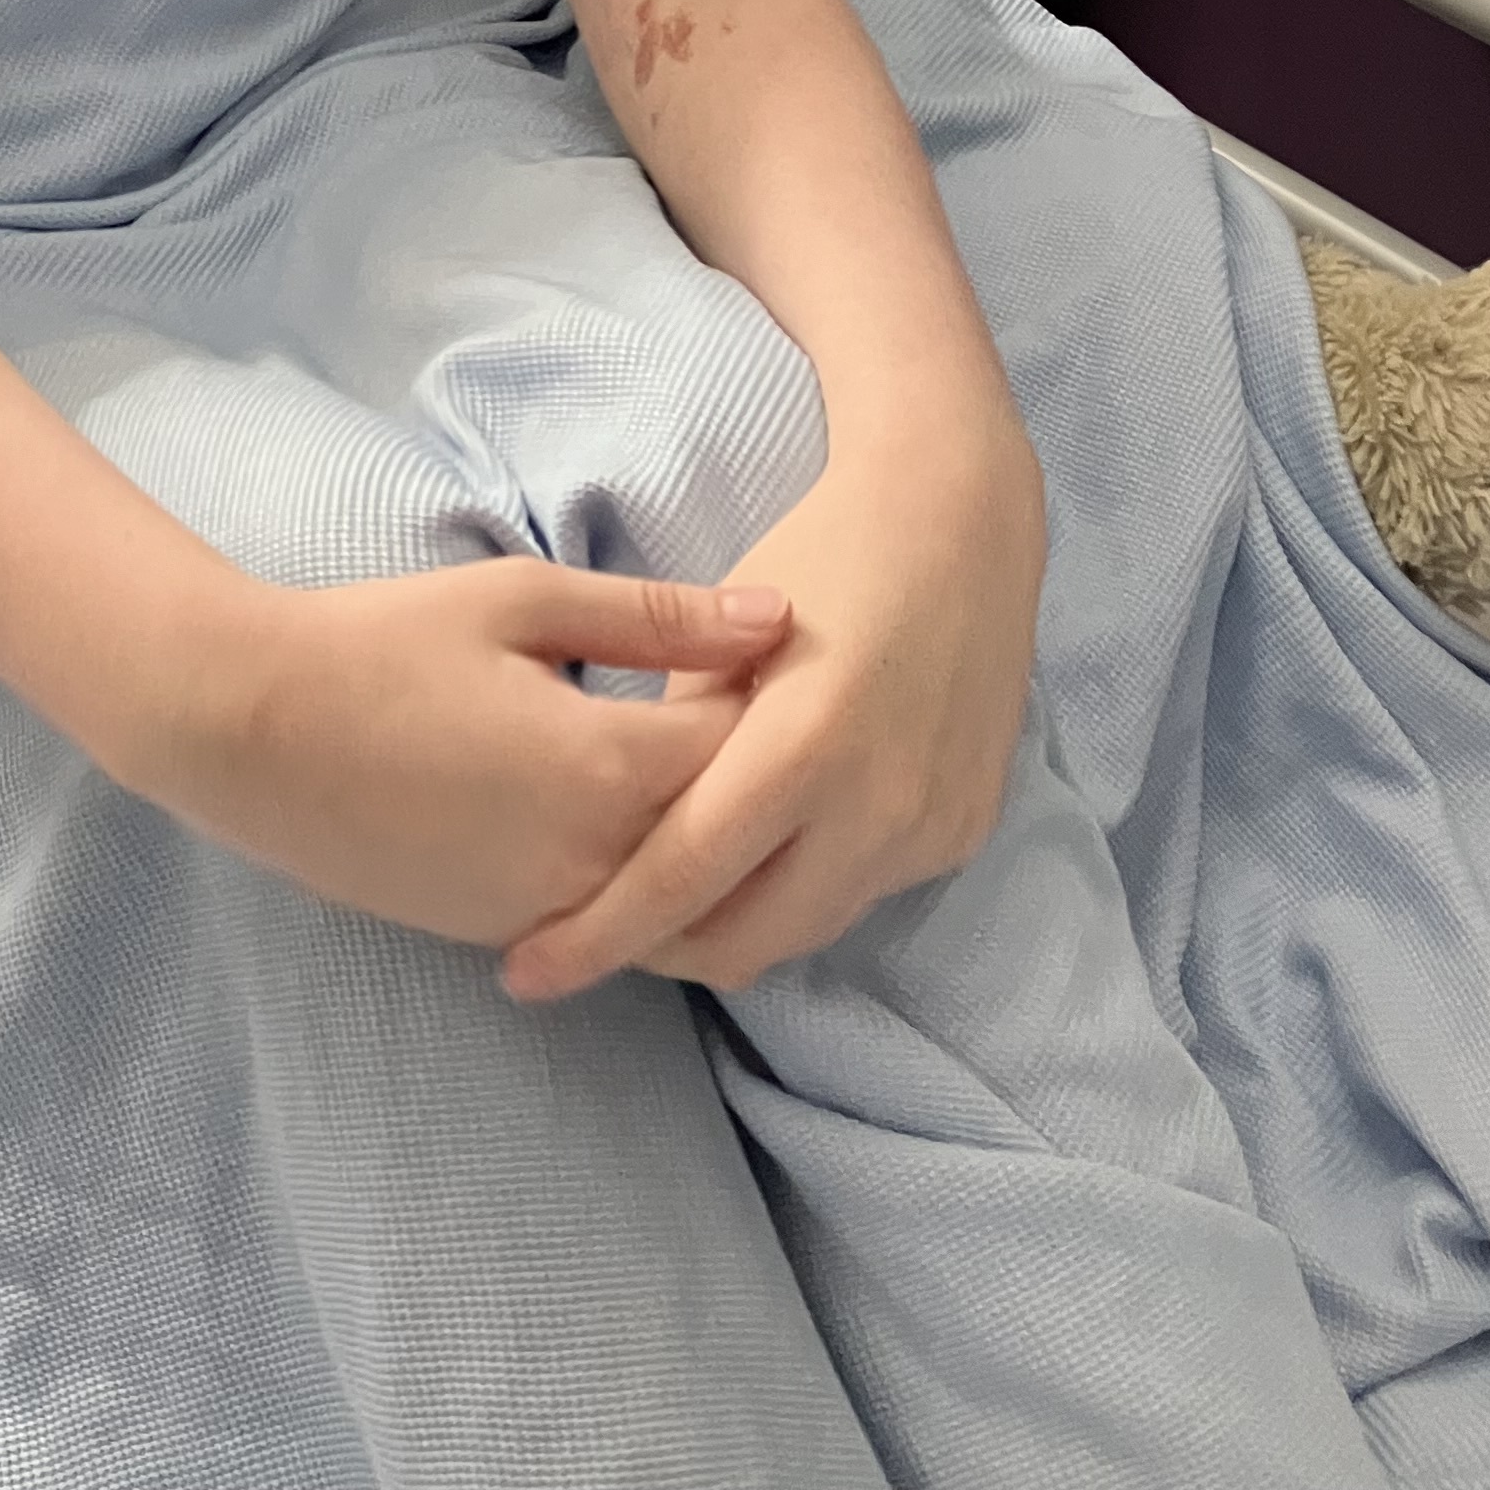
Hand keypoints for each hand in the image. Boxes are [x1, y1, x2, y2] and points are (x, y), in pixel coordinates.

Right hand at [149, 560, 794, 953]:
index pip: (750, 753)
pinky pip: (607, 921)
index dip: (770, 704)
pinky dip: (635, 879)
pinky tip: (615, 815)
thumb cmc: (383, 642)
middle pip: (728, 842)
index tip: (767, 661)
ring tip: (683, 766)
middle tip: (743, 715)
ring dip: (696, 842)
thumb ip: (657, 616)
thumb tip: (779, 615)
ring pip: (673, 901)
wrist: (250, 730)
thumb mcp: (521, 600)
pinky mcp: (502, 934)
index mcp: (607, 767)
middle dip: (750, 784)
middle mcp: (594, 863)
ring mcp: (547, 913)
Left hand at [500, 415, 1044, 1003]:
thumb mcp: (718, 635)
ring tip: (662, 906)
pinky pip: (862, 893)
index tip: (526, 973)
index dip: (597, 937)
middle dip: (658, 953)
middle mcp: (875, 806)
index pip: (679, 879)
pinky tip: (760, 858)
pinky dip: (800, 890)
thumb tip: (621, 823)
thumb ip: (670, 736)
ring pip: (805, 930)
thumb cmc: (818, 556)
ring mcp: (929, 829)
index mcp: (800, 743)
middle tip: (590, 935)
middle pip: (743, 940)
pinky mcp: (963, 833)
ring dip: (731, 928)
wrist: (959, 517)